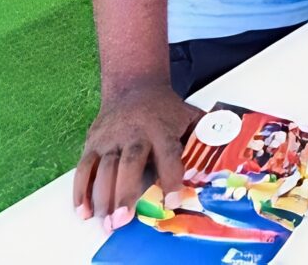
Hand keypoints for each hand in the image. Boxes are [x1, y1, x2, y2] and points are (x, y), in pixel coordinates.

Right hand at [73, 79, 200, 227]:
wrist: (134, 85)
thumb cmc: (165, 108)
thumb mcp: (188, 115)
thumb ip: (203, 134)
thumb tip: (227, 152)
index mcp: (160, 128)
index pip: (167, 154)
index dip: (171, 178)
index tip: (173, 201)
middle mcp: (133, 133)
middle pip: (129, 163)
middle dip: (124, 192)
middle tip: (123, 220)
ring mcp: (110, 137)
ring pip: (103, 168)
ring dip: (101, 197)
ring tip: (104, 221)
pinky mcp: (93, 141)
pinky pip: (84, 167)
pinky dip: (80, 190)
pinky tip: (82, 211)